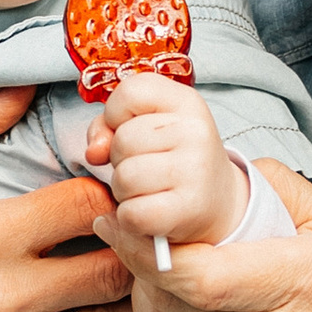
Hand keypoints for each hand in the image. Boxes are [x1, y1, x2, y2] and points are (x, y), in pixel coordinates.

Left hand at [85, 72, 243, 254]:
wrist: (218, 202)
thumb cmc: (172, 160)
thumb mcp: (148, 127)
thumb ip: (108, 127)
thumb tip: (94, 152)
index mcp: (185, 102)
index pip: (130, 92)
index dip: (115, 115)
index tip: (129, 130)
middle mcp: (195, 131)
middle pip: (121, 141)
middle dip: (120, 160)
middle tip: (144, 169)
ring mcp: (196, 169)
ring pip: (124, 178)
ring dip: (123, 192)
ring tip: (146, 191)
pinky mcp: (190, 207)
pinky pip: (132, 213)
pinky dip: (129, 220)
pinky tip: (149, 214)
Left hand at [99, 161, 311, 311]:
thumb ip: (287, 192)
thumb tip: (232, 166)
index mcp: (305, 286)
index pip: (201, 276)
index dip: (148, 246)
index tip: (125, 214)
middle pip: (173, 304)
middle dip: (134, 260)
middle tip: (119, 224)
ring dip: (142, 295)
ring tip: (143, 260)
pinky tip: (167, 301)